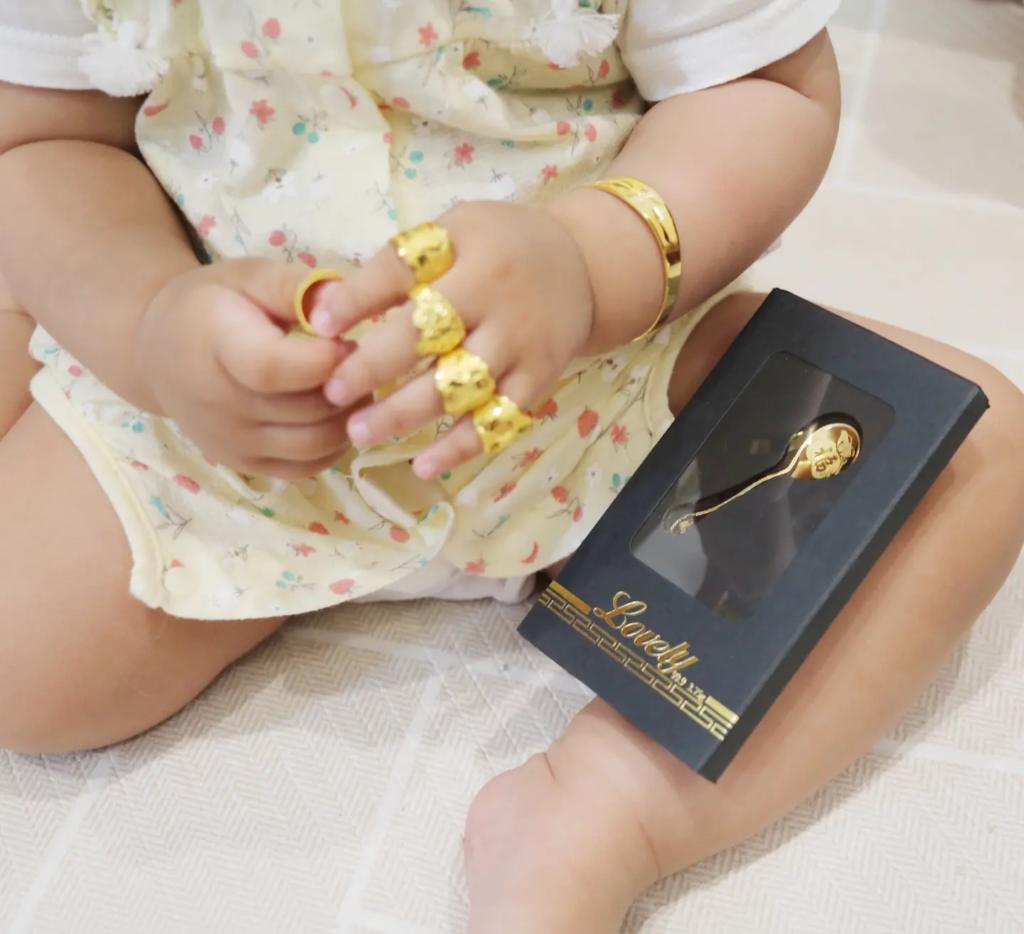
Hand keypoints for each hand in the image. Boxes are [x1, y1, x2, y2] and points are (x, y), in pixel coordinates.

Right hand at [137, 258, 357, 478]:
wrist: (158, 353)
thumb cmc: (211, 305)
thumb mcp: (248, 277)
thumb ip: (296, 288)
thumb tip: (344, 299)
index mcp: (215, 347)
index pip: (273, 370)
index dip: (322, 360)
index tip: (347, 341)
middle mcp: (219, 405)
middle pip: (305, 411)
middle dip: (347, 386)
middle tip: (359, 361)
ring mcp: (231, 442)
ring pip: (314, 445)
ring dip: (349, 418)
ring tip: (353, 385)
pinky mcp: (244, 465)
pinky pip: (306, 468)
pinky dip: (334, 445)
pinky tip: (337, 414)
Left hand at [308, 201, 594, 478]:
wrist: (581, 268)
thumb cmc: (499, 246)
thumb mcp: (452, 232)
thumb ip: (394, 268)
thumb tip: (323, 311)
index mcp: (472, 254)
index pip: (404, 272)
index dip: (358, 299)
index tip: (319, 327)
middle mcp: (499, 303)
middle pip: (428, 338)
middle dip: (373, 368)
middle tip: (332, 393)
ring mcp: (522, 348)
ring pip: (458, 389)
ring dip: (405, 414)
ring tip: (358, 432)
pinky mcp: (538, 383)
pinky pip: (497, 423)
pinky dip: (460, 448)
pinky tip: (423, 465)